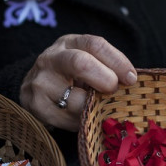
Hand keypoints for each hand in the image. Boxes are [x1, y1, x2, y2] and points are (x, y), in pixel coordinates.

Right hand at [19, 34, 137, 130]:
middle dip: (105, 79)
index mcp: (68, 43)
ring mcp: (40, 82)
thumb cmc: (70, 76)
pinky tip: (85, 118)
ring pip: (75, 99)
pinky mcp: (36, 106)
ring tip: (99, 109)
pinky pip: (67, 119)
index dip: (117, 61)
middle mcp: (51, 59)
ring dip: (95, 108)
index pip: (95, 45)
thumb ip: (105, 67)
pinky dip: (82, 121)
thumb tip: (132, 82)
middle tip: (114, 91)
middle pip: (81, 63)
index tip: (132, 78)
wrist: (33, 89)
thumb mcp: (85, 62)